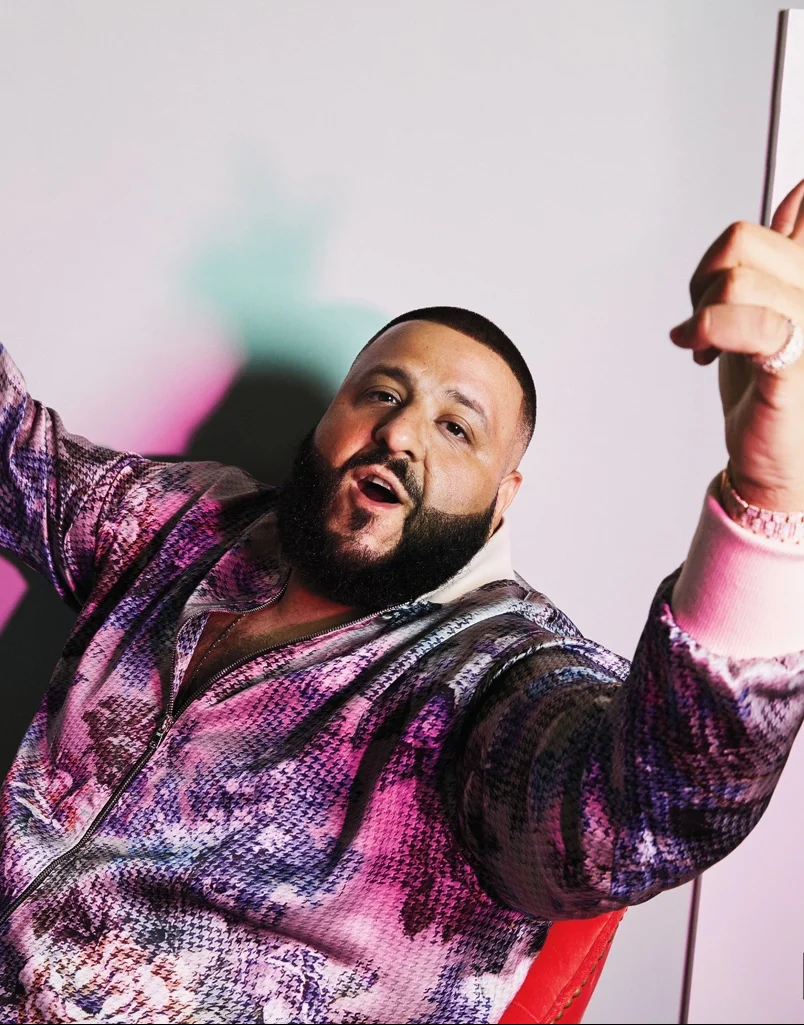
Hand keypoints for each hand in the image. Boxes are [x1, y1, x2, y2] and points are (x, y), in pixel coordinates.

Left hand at [670, 178, 803, 510]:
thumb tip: (801, 195)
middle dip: (704, 280)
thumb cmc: (775, 393)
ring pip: (734, 276)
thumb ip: (785, 256)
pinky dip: (707, 332)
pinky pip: (741, 316)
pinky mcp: (798, 356)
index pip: (803, 203)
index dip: (744, 243)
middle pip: (743, 239)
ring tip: (706, 343)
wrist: (778, 465)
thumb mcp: (773, 310)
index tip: (728, 293)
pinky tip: (698, 351)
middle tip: (703, 321)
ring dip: (702, 312)